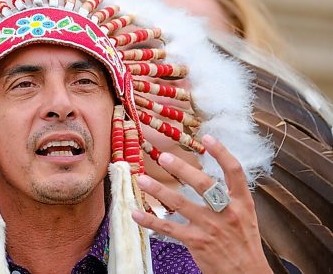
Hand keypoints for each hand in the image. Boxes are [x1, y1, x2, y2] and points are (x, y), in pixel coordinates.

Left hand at [132, 134, 271, 273]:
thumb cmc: (244, 244)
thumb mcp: (245, 217)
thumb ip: (229, 198)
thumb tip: (208, 179)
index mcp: (242, 203)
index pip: (234, 171)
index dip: (221, 152)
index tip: (207, 137)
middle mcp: (227, 212)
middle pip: (203, 184)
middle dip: (182, 168)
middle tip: (165, 157)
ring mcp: (211, 227)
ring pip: (180, 203)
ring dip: (159, 190)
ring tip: (142, 179)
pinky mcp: (197, 242)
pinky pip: (169, 228)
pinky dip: (150, 220)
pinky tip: (136, 213)